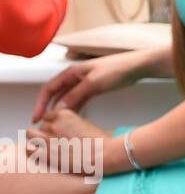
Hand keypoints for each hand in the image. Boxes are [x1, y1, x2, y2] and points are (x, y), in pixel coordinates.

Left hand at [26, 108, 110, 172]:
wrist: (104, 155)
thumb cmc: (99, 141)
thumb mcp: (86, 123)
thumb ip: (70, 122)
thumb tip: (64, 126)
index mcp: (64, 114)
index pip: (47, 117)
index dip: (51, 126)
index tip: (56, 134)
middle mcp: (54, 124)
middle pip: (37, 127)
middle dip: (42, 134)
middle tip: (51, 144)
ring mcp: (48, 139)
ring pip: (29, 137)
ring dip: (35, 142)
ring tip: (44, 150)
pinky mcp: (46, 154)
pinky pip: (29, 150)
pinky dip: (33, 153)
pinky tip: (42, 157)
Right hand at [32, 50, 147, 121]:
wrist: (138, 66)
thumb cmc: (116, 70)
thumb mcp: (94, 83)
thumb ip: (75, 95)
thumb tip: (57, 109)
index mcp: (72, 72)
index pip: (49, 88)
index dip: (41, 103)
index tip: (36, 118)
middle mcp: (76, 77)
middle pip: (57, 94)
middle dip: (49, 109)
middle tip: (44, 126)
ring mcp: (85, 83)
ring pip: (68, 99)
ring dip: (62, 111)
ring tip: (56, 126)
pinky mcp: (94, 89)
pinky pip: (80, 100)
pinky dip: (74, 109)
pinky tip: (72, 120)